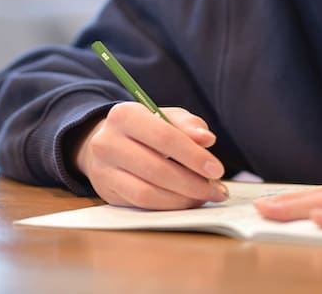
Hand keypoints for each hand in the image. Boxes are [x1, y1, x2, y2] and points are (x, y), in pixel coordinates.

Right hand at [72, 102, 228, 209]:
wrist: (106, 143)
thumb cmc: (144, 129)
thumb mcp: (165, 117)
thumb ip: (188, 125)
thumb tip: (207, 140)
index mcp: (125, 115)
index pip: (165, 137)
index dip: (194, 156)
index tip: (217, 170)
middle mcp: (108, 142)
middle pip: (157, 169)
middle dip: (193, 183)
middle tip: (216, 190)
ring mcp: (104, 170)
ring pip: (148, 192)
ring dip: (182, 199)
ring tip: (204, 197)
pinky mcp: (107, 193)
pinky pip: (141, 205)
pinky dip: (168, 206)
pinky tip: (185, 202)